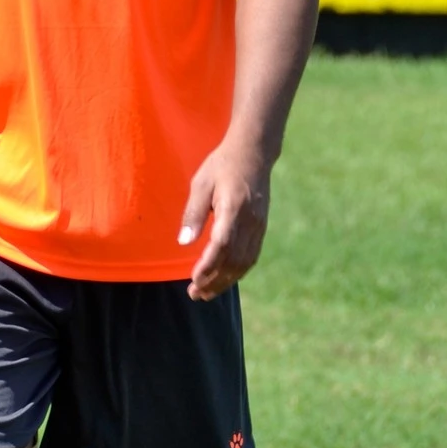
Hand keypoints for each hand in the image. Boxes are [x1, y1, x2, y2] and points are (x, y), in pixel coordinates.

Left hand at [178, 136, 271, 300]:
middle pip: (234, 260)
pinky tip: (224, 278)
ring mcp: (259, 225)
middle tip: (195, 294)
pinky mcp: (261, 227)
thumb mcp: (201, 183)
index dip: (208, 266)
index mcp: (233, 208)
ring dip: (226, 281)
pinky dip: (237, 271)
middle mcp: (250, 221)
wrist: (253, 153)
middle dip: (214, 281)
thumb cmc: (221, 166)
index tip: (193, 280)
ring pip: (245, 262)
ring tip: (206, 293)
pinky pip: (252, 256)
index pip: (222, 245)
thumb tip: (185, 242)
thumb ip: (193, 214)